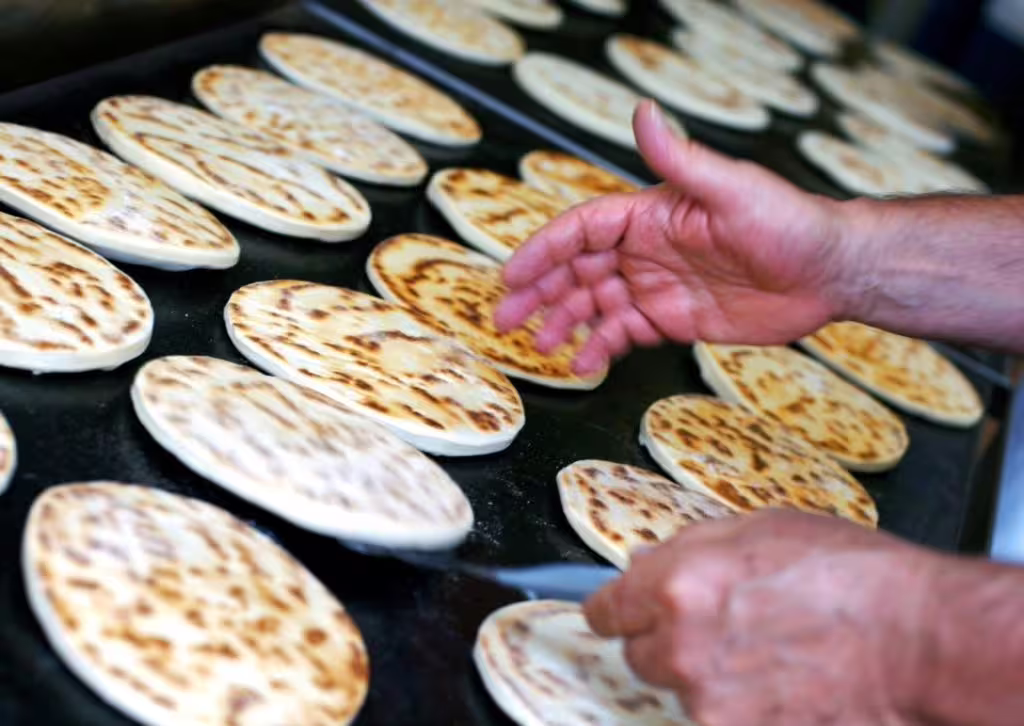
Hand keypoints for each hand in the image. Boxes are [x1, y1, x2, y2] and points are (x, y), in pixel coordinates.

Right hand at [496, 100, 853, 374]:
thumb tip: (644, 112)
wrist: (829, 272)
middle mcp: (647, 250)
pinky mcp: (674, 320)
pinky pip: (626, 334)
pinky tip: (584, 362)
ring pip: (595, 305)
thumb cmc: (788, 222)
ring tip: (540, 345)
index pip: (583, 229)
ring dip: (564, 322)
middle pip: (578, 270)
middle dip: (540, 293)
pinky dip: (602, 347)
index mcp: (651, 215)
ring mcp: (658, 286)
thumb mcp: (732, 189)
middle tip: (507, 318)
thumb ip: (680, 160)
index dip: (545, 250)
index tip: (514, 273)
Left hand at [584, 510, 934, 725]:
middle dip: (669, 642)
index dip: (617, 610)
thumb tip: (645, 562)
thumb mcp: (761, 528)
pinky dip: (741, 709)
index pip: (605, 611)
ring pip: (682, 693)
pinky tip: (783, 686)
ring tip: (769, 656)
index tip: (623, 614)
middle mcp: (681, 647)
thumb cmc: (850, 576)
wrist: (917, 640)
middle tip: (722, 630)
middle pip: (640, 656)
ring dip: (708, 679)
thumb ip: (689, 548)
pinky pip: (720, 721)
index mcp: (676, 584)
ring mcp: (710, 703)